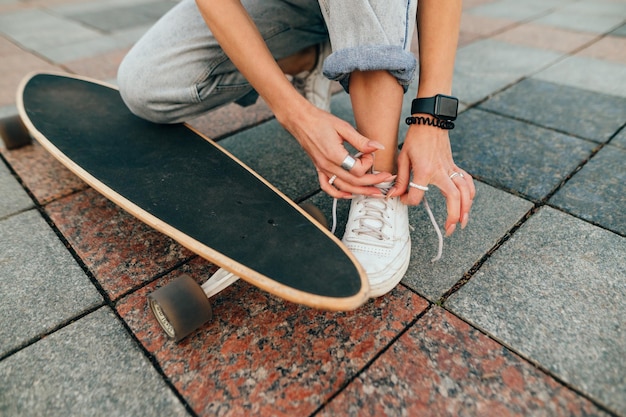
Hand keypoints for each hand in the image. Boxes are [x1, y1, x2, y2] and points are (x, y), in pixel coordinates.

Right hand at [280, 105, 395, 198]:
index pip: (357, 169)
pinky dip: (339, 194)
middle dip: (373, 182)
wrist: (301, 120)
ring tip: (374, 191)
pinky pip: (328, 187)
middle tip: (385, 179)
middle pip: (354, 182)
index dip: (368, 163)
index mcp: (334, 155)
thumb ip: (361, 140)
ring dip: (361, 191)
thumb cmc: (319, 121)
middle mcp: (327, 165)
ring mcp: (323, 169)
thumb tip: (377, 147)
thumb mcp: (344, 127)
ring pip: (344, 188)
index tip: (369, 153)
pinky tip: (349, 194)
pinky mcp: (319, 169)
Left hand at [389, 123, 475, 235]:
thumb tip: (395, 196)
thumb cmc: (415, 139)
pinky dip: (470, 193)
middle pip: (454, 197)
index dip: (409, 201)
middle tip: (449, 229)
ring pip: (465, 191)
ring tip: (463, 222)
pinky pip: (467, 181)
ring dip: (466, 208)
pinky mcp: (455, 166)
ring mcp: (451, 168)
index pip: (418, 194)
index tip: (404, 199)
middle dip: (453, 215)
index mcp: (425, 170)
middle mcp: (442, 171)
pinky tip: (468, 203)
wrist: (431, 122)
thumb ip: (400, 179)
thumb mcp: (403, 158)